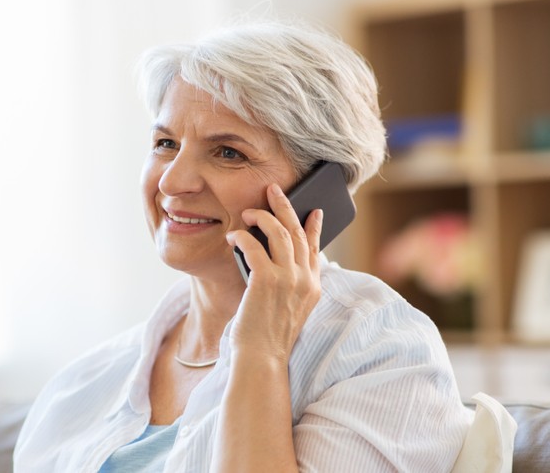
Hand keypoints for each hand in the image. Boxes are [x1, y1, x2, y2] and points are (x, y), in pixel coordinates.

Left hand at [226, 183, 322, 363]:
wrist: (262, 359)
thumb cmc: (268, 337)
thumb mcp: (289, 309)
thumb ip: (290, 284)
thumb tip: (276, 258)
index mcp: (313, 287)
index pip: (316, 249)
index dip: (314, 226)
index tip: (313, 211)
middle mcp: (305, 280)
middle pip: (297, 232)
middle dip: (285, 206)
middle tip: (273, 190)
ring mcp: (288, 279)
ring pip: (279, 232)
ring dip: (262, 216)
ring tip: (249, 211)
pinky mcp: (266, 281)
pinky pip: (254, 246)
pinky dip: (242, 236)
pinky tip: (233, 236)